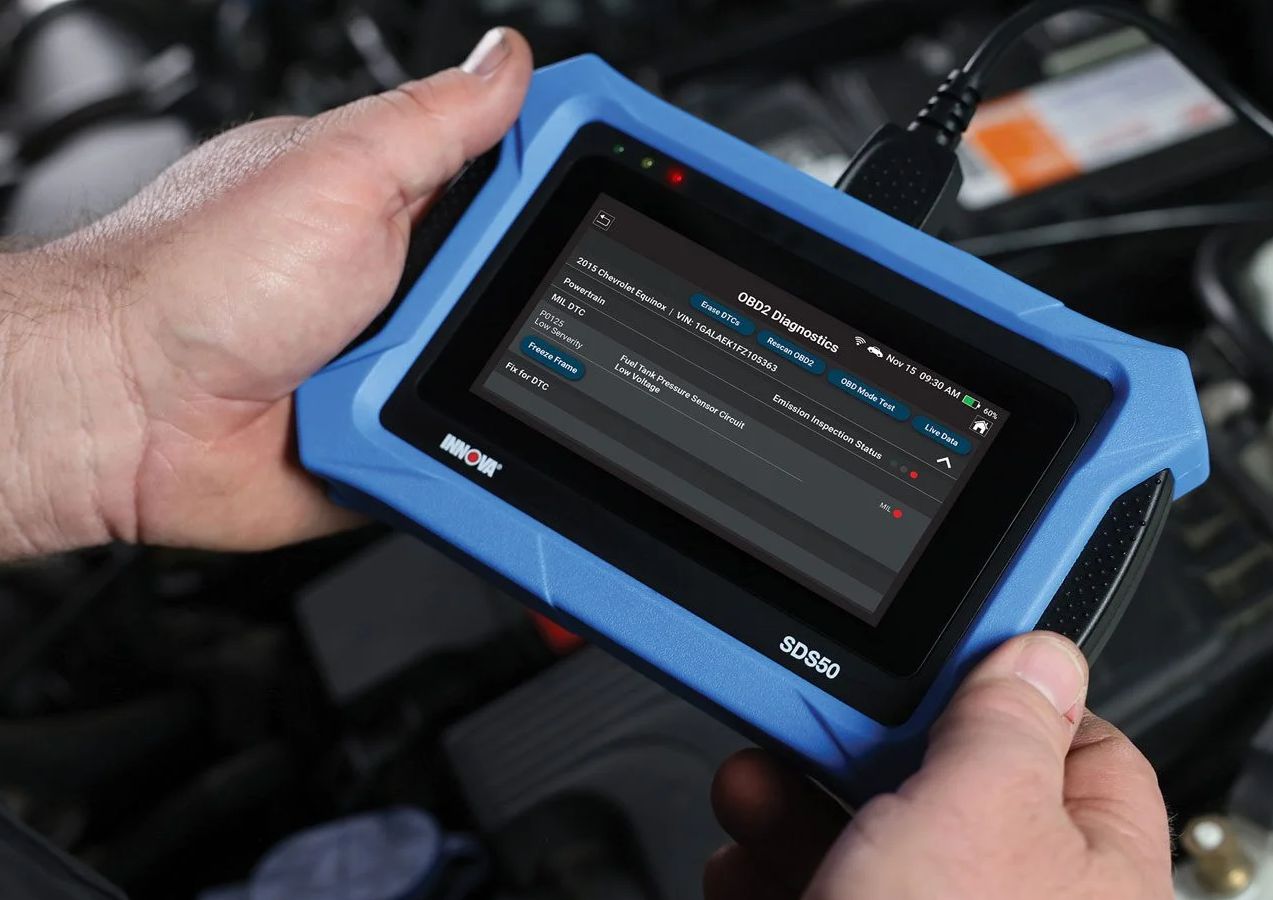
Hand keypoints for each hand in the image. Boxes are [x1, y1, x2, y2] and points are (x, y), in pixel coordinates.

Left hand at [0, 28, 533, 559]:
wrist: (124, 414)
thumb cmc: (196, 281)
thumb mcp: (337, 170)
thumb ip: (434, 123)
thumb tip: (507, 60)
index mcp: (398, 202)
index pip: (519, 183)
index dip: (572, 188)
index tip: (627, 192)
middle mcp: (404, 284)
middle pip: (529, 290)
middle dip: (540, 306)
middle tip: (485, 303)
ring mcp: (400, 366)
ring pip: (507, 381)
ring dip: (496, 387)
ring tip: (427, 373)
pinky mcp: (396, 442)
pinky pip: (467, 454)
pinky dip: (467, 454)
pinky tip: (436, 435)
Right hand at [707, 632, 1172, 899]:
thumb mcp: (979, 821)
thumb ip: (1008, 725)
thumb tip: (1043, 648)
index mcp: (1091, 868)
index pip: (1076, 743)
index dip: (1003, 688)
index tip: (934, 651)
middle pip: (949, 789)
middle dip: (865, 749)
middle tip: (812, 718)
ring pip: (871, 849)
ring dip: (798, 810)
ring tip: (754, 793)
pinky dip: (773, 879)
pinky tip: (745, 873)